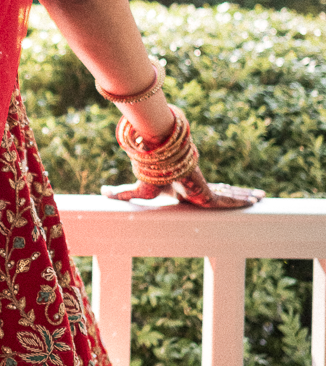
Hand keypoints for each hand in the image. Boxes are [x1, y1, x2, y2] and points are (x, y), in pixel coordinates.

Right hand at [103, 164, 264, 209]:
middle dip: (238, 193)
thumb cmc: (148, 176)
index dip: (217, 193)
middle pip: (223, 192)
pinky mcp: (209, 194)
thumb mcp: (137, 190)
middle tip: (255, 195)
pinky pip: (229, 199)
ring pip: (230, 194)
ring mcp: (205, 189)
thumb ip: (122, 193)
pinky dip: (243, 199)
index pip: (205, 191)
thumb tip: (102, 192)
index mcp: (186, 188)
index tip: (224, 193)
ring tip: (262, 197)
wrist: (158, 166)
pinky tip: (257, 199)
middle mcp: (199, 187)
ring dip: (245, 196)